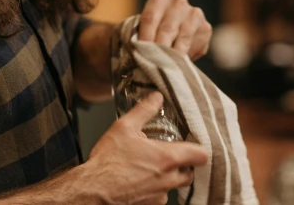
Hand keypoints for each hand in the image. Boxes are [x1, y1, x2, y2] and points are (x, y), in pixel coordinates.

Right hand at [86, 93, 208, 203]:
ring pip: (173, 186)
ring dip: (167, 178)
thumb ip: (144, 110)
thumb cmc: (107, 162)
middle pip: (189, 173)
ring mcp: (159, 196)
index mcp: (167, 158)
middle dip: (183, 165)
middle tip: (168, 155)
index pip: (201, 155)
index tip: (192, 145)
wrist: (91, 191)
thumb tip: (156, 98)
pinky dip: (154, 189)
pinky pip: (159, 197)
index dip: (199, 149)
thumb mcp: (124, 127)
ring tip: (148, 167)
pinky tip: (138, 180)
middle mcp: (168, 180)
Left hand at [138, 0, 212, 59]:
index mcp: (159, 0)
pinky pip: (195, 45)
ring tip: (166, 69)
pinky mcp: (206, 28)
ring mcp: (194, 14)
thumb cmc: (149, 35)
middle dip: (159, 49)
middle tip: (153, 65)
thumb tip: (131, 53)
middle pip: (167, 29)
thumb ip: (134, 38)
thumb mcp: (139, 32)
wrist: (170, 36)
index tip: (141, 55)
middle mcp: (178, 3)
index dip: (145, 38)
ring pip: (183, 38)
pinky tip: (179, 65)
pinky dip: (187, 57)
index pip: (149, 19)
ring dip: (174, 55)